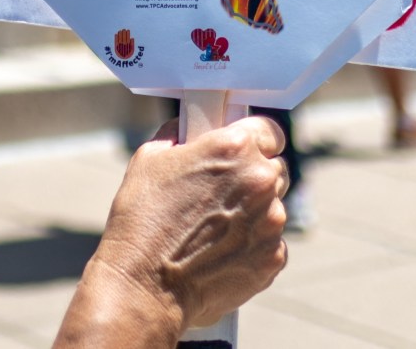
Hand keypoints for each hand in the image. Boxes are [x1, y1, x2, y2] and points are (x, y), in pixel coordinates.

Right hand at [54, 114, 288, 347]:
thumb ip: (181, 136)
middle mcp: (260, 181)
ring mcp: (272, 222)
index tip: (244, 152)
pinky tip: (221, 252)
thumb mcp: (151, 158)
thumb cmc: (141, 219)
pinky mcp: (273, 258)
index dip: (254, 140)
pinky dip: (253, 245)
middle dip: (252, 177)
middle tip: (222, 193)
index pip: (268, 130)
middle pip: (274, 169)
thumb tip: (190, 130)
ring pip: (274, 208)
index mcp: (234, 148)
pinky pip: (271, 242)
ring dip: (254, 213)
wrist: (145, 286)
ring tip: (214, 228)